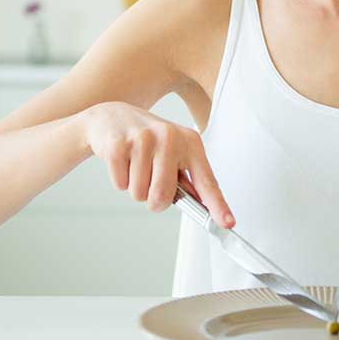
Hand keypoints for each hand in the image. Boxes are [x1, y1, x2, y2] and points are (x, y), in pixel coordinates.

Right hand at [81, 100, 234, 227]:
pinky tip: (123, 161)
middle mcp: (169, 137)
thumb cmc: (147, 140)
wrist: (111, 116)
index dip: (217, 205)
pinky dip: (120, 180)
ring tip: (135, 165)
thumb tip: (199, 206)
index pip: (206, 180)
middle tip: (150, 182)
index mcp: (190, 142)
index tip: (227, 223)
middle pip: (163, 196)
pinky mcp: (118, 144)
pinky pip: (120, 185)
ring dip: (135, 188)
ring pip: (139, 193)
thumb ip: (186, 177)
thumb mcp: (173, 151)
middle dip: (154, 200)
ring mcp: (143, 139)